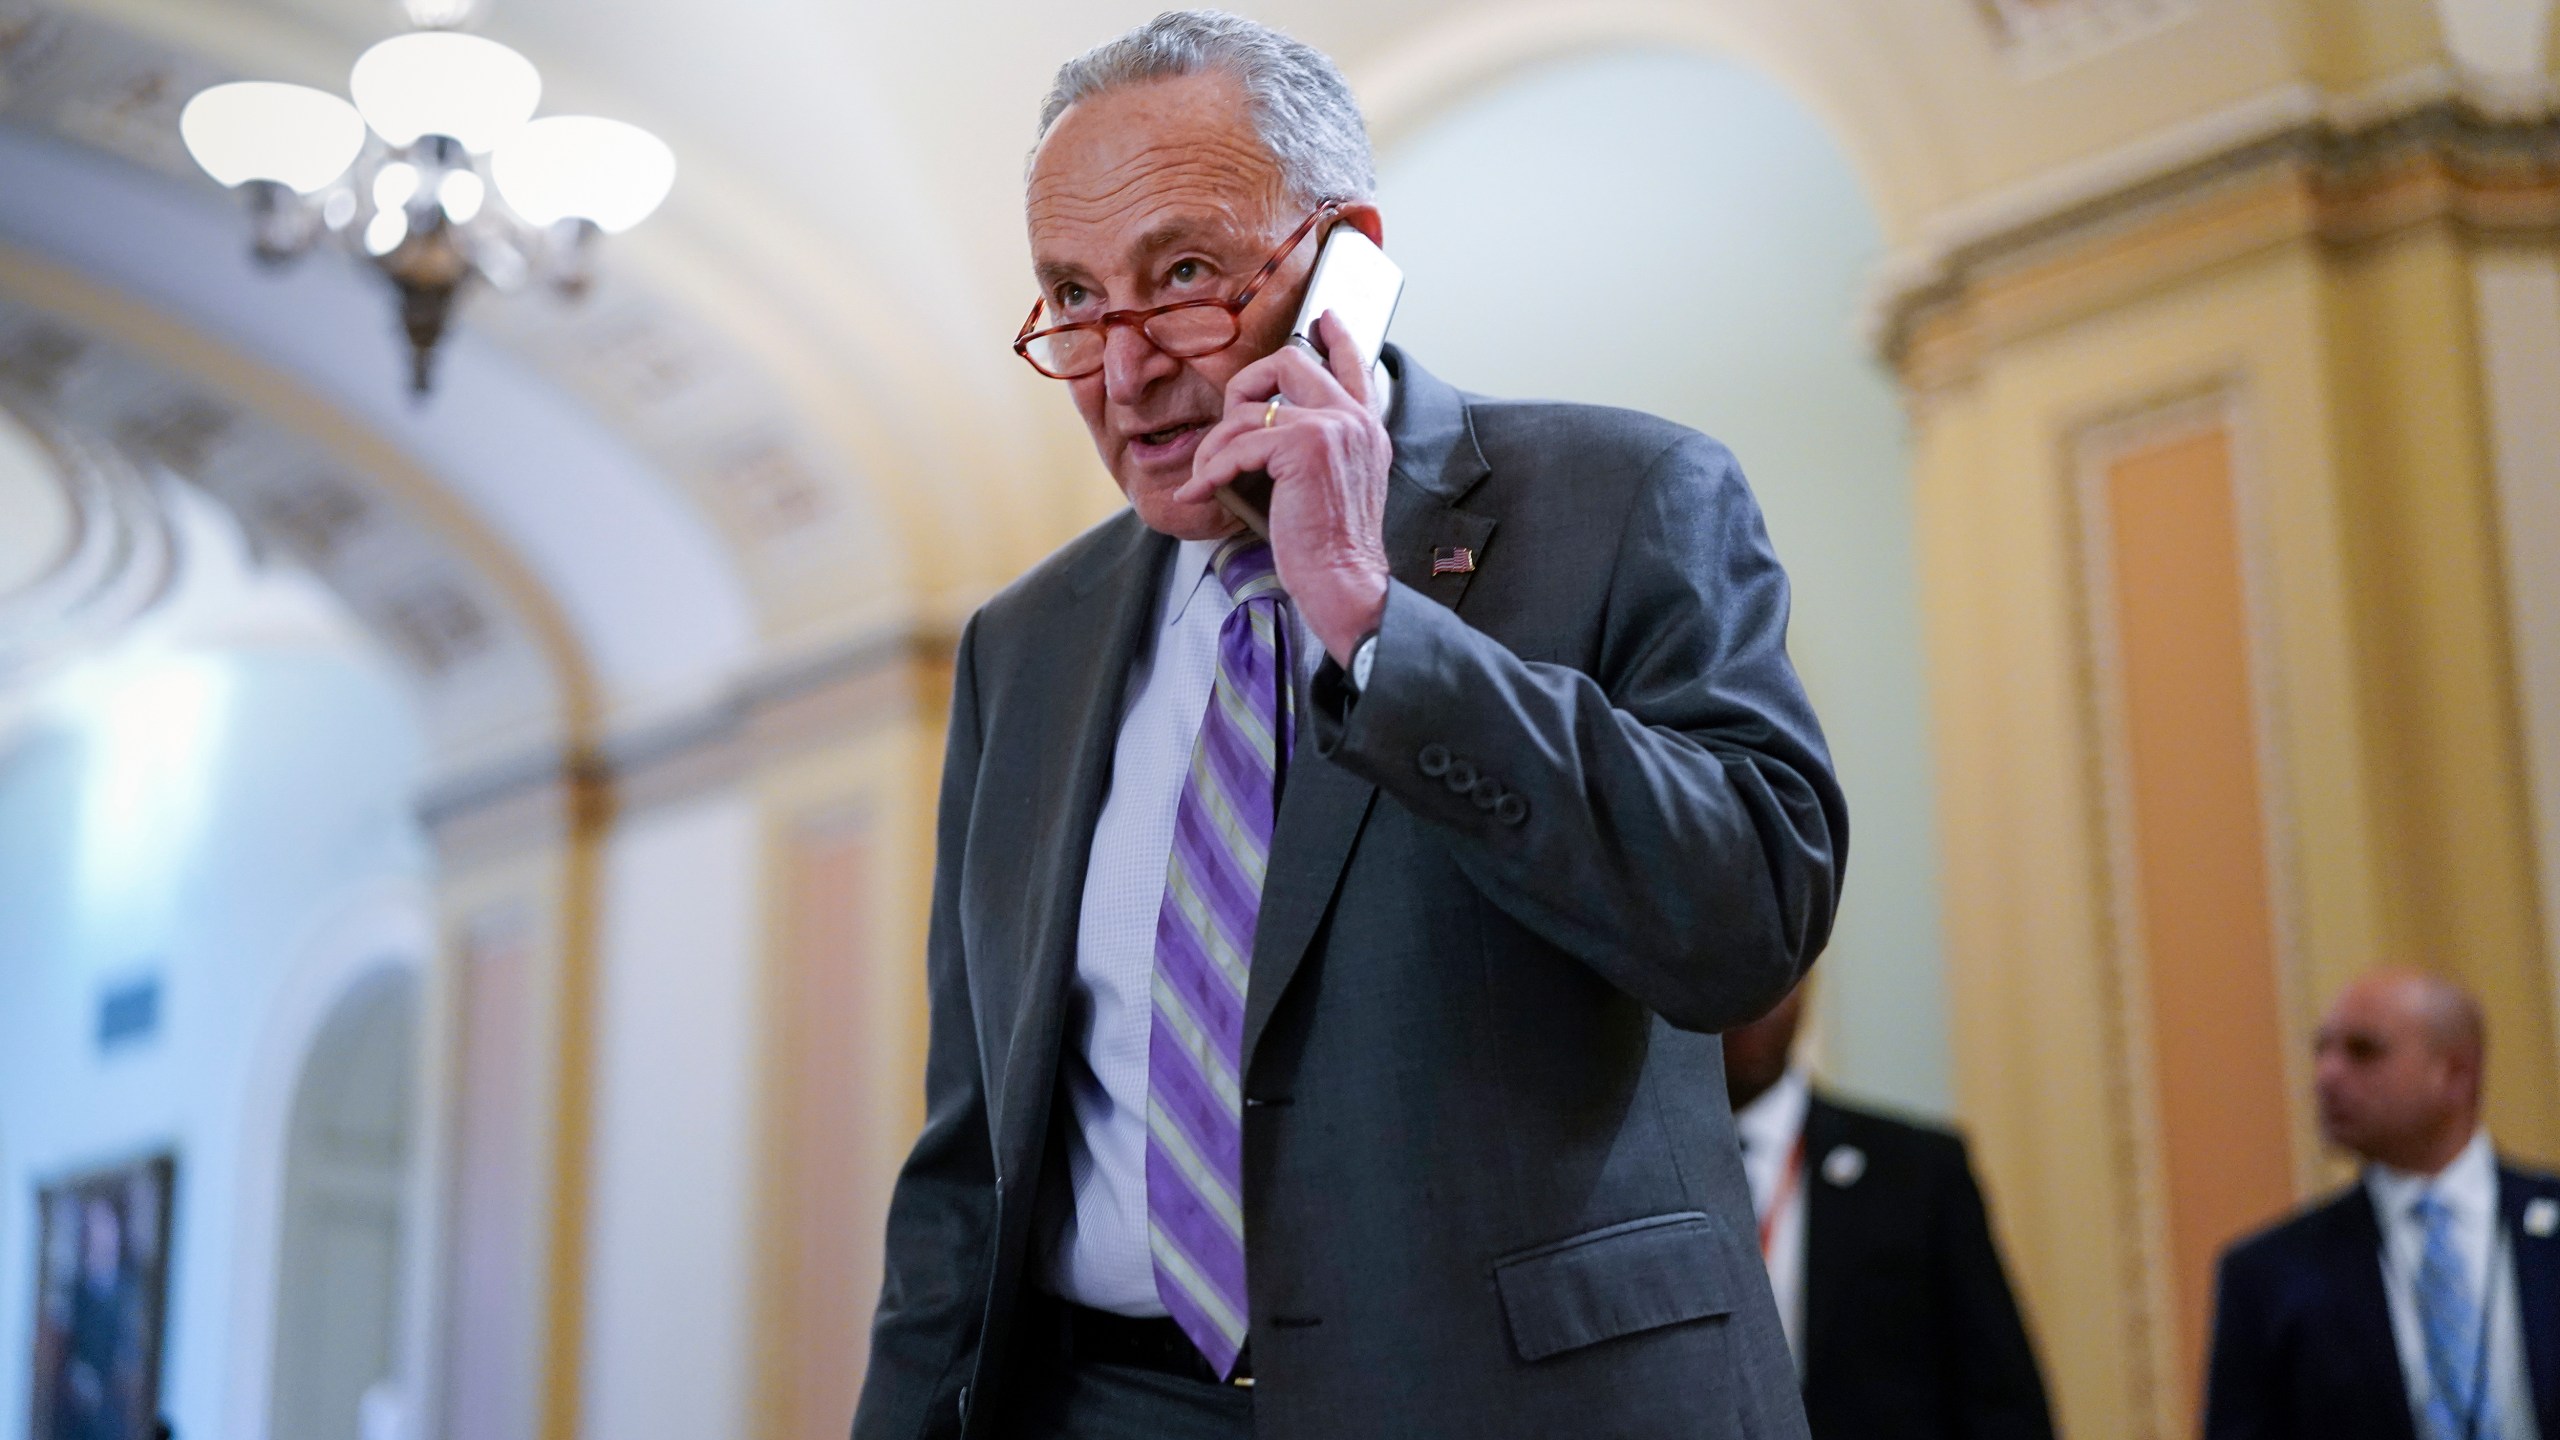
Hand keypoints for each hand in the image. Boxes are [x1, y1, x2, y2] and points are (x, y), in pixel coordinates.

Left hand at [1180, 311, 1391, 663]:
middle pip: (1290, 362)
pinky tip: (1200, 493)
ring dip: (1215, 447)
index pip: (1354, 365)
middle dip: (1243, 386)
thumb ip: (1314, 452)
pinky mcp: (1305, 446)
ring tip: (1205, 478)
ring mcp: (1333, 427)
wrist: (1345, 583)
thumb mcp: (1332, 487)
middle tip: (1227, 425)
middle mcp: (1354, 420)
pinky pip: (1237, 445)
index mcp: (1365, 429)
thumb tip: (1261, 436)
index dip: (1337, 336)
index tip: (1324, 318)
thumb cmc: (1331, 550)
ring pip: (1249, 411)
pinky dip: (1210, 471)